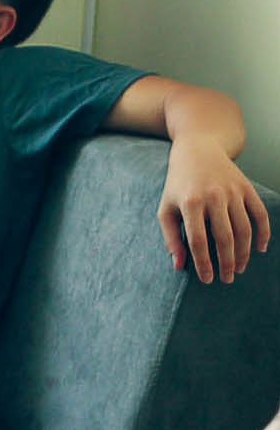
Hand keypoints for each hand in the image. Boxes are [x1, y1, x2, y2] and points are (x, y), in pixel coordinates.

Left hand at [159, 136, 270, 282]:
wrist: (198, 150)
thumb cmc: (178, 185)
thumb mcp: (166, 208)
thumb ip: (171, 237)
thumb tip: (179, 266)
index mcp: (190, 203)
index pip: (199, 240)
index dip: (204, 263)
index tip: (208, 279)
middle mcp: (214, 197)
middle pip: (225, 237)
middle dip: (227, 262)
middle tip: (227, 279)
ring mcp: (233, 192)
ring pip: (244, 229)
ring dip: (244, 252)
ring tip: (239, 268)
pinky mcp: (247, 188)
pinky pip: (260, 214)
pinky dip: (263, 233)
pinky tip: (259, 249)